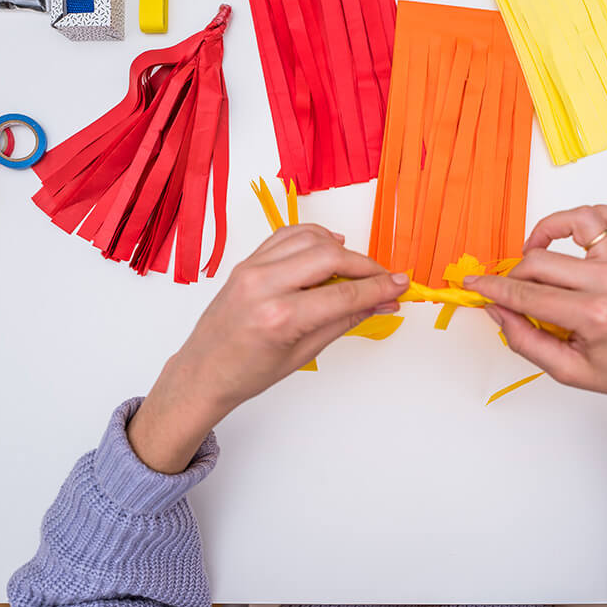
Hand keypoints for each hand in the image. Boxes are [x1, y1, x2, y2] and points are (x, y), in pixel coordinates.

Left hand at [128, 225, 409, 473]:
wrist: (203, 371)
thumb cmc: (249, 372)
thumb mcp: (305, 353)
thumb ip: (345, 320)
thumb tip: (382, 302)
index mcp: (280, 317)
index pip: (344, 294)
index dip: (380, 288)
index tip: (402, 285)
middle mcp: (264, 285)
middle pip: (331, 256)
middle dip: (365, 265)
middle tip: (385, 279)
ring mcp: (252, 268)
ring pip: (310, 238)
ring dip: (341, 248)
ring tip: (357, 268)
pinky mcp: (247, 261)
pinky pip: (287, 235)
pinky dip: (314, 236)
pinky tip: (330, 249)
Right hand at [463, 206, 606, 466]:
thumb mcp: (566, 371)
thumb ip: (525, 340)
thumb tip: (497, 310)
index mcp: (594, 315)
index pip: (527, 294)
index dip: (493, 289)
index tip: (473, 285)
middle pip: (541, 261)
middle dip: (513, 276)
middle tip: (508, 294)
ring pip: (576, 222)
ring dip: (547, 232)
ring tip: (535, 254)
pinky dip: (590, 218)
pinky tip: (572, 237)